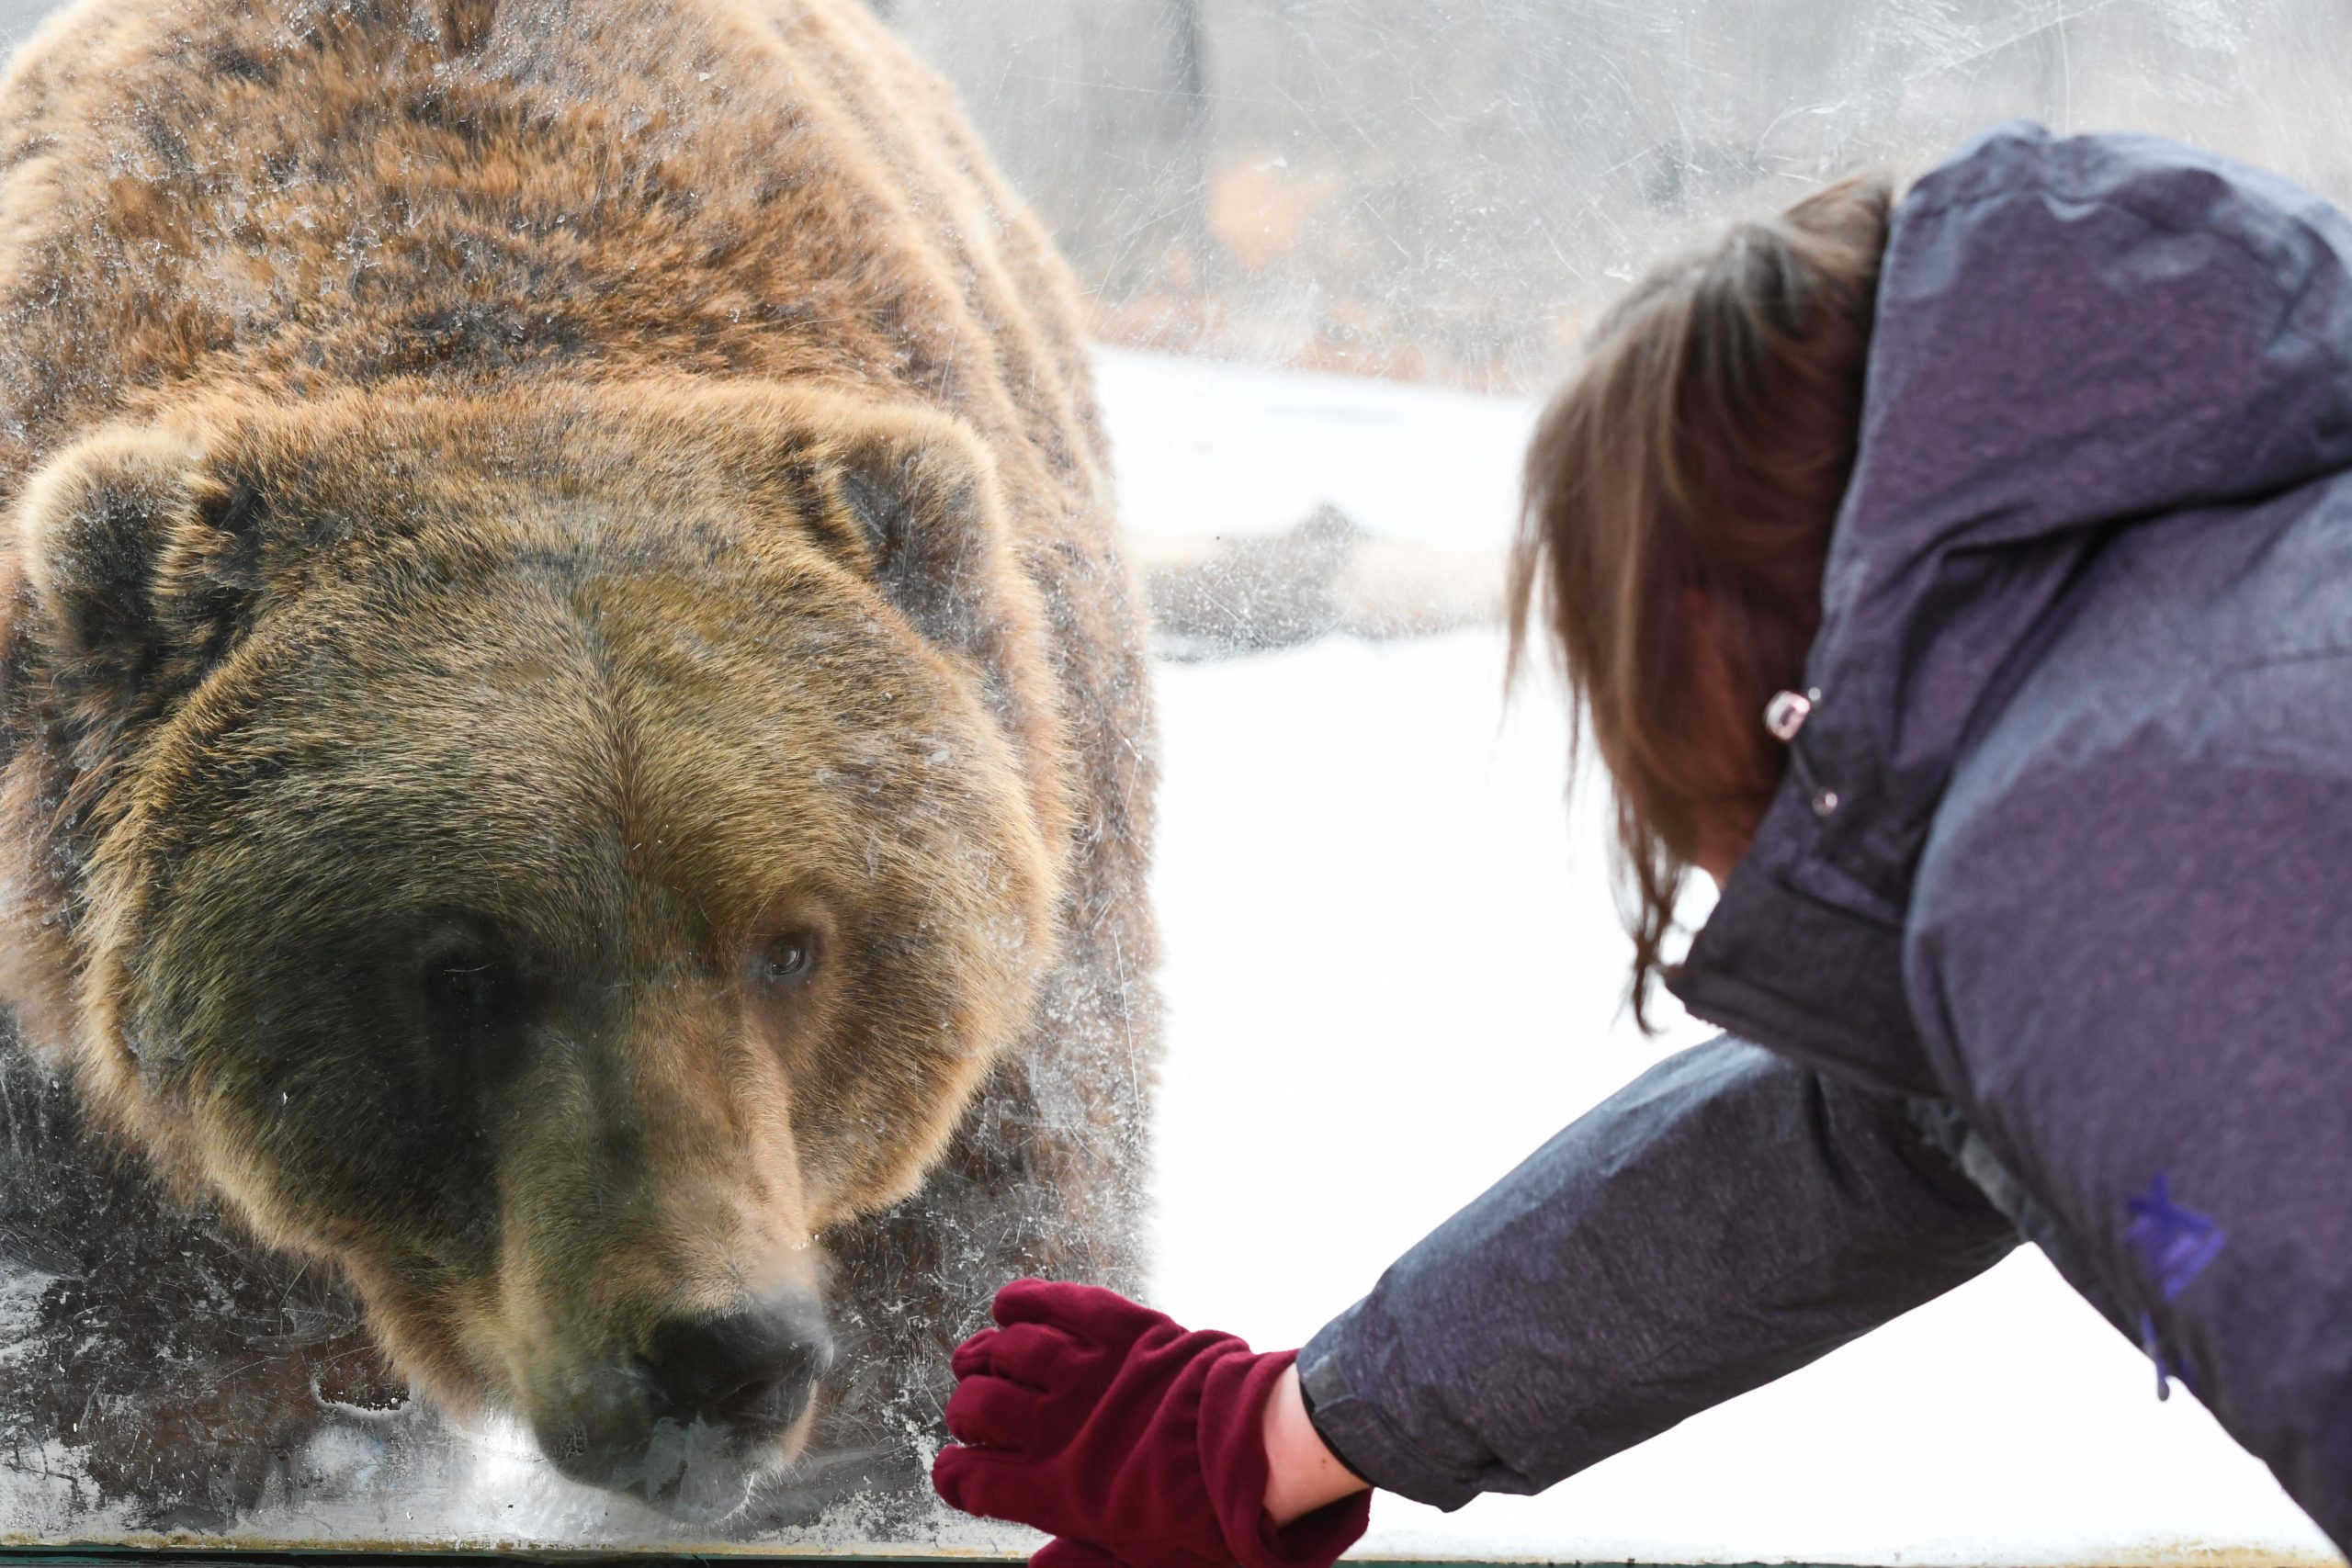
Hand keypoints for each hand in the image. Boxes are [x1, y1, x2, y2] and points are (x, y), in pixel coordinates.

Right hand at [932, 1280, 1369, 1567]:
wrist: (1266, 1455)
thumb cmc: (1213, 1522)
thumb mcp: (1144, 1563)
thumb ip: (1083, 1563)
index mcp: (1059, 1491)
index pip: (973, 1480)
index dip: (956, 1475)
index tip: (959, 1471)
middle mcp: (1060, 1427)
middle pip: (978, 1409)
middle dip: (966, 1411)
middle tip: (974, 1410)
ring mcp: (1088, 1373)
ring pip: (1008, 1351)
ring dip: (985, 1352)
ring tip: (979, 1355)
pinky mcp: (1121, 1329)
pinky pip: (1058, 1303)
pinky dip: (1027, 1299)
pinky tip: (1011, 1303)